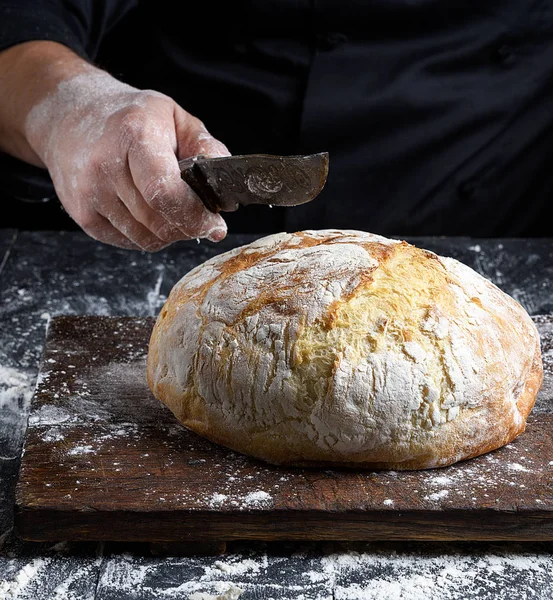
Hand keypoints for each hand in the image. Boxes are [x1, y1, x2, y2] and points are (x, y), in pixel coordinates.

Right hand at [24, 67, 227, 250]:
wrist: (69, 116)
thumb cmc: (129, 117)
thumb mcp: (174, 117)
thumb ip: (206, 148)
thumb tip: (225, 190)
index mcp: (133, 135)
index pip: (165, 192)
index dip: (195, 216)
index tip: (214, 224)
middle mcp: (105, 165)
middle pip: (158, 222)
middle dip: (188, 227)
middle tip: (200, 219)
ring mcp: (89, 194)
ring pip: (145, 239)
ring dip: (169, 233)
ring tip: (172, 210)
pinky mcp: (82, 215)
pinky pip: (128, 242)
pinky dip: (147, 235)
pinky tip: (148, 213)